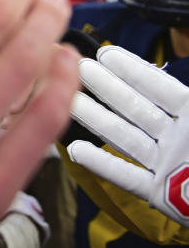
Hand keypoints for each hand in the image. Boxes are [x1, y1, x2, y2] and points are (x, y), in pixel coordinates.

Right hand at [68, 45, 188, 223]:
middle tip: (79, 68)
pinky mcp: (160, 194)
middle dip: (107, 87)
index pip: (160, 88)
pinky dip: (101, 164)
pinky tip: (77, 150)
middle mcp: (179, 139)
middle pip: (135, 107)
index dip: (134, 70)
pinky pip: (126, 176)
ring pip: (124, 136)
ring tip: (70, 99)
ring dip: (96, 117)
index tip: (106, 54)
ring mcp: (167, 165)